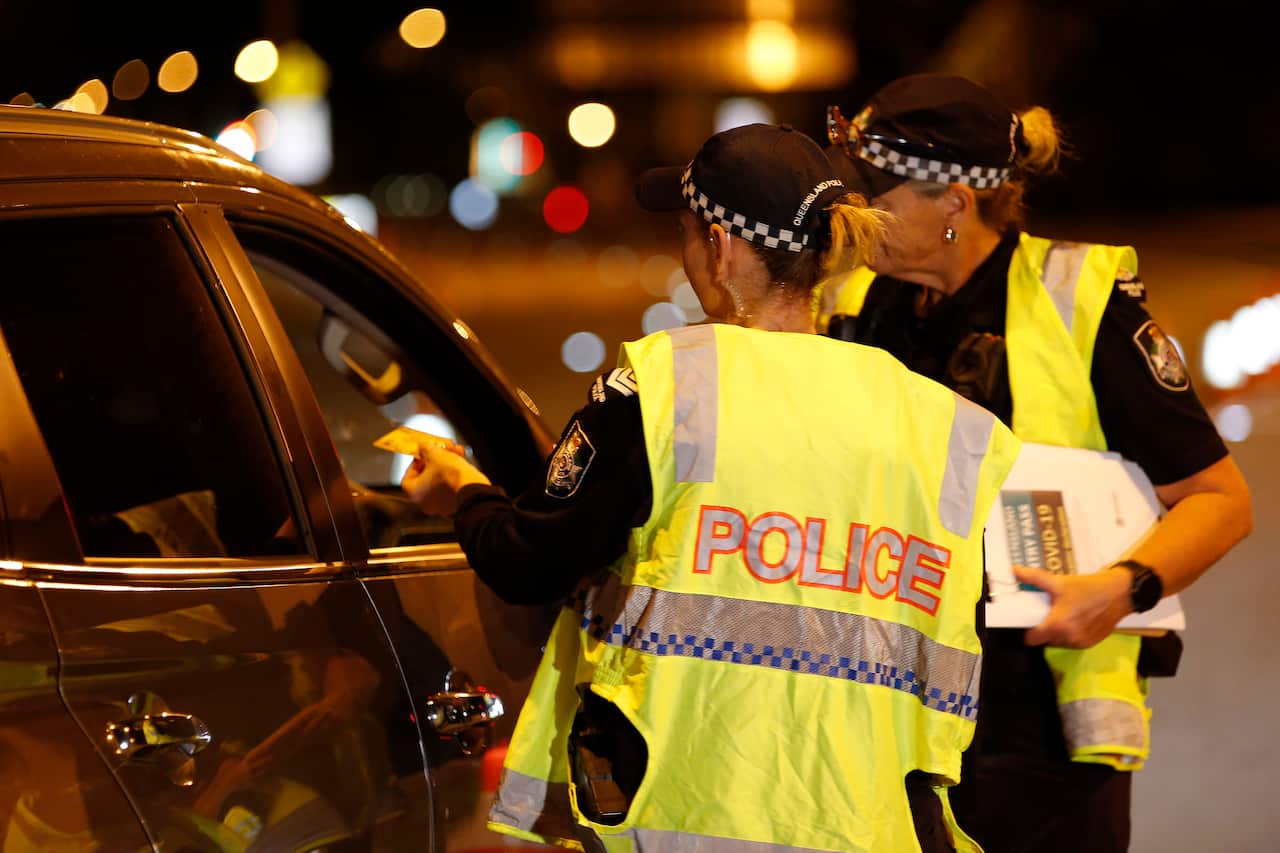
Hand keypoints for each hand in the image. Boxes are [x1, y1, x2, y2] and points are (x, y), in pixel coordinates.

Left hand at [400, 441, 489, 516]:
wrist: (473, 488)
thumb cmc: (451, 475)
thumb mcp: (435, 454)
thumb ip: (425, 448)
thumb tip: (424, 447)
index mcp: (414, 493)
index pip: (408, 476)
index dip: (416, 462)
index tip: (423, 454)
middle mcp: (425, 503)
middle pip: (426, 477)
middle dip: (435, 461)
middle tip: (441, 450)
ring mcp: (441, 506)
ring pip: (440, 481)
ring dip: (446, 465)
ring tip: (455, 452)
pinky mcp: (455, 505)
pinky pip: (451, 487)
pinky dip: (454, 476)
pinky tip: (462, 461)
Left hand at [1013, 565, 1132, 648]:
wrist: (1119, 593)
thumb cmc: (1087, 588)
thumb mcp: (1059, 582)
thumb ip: (1034, 578)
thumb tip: (1013, 570)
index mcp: (1058, 625)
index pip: (1032, 640)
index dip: (1028, 631)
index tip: (1029, 622)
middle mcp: (1068, 638)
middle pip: (1046, 640)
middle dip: (1045, 629)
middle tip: (1048, 614)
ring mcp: (1081, 643)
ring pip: (1060, 642)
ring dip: (1059, 632)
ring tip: (1063, 615)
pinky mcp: (1091, 643)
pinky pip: (1073, 642)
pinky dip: (1071, 634)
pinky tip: (1076, 619)